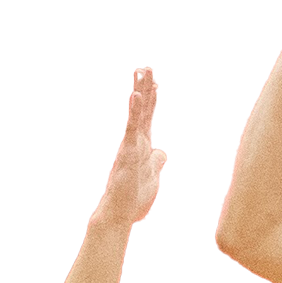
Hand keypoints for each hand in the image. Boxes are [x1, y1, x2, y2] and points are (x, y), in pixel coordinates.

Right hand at [90, 65, 167, 231]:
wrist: (120, 213)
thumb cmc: (133, 199)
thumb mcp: (152, 177)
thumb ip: (156, 163)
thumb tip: (161, 154)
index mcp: (141, 148)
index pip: (147, 120)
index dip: (151, 103)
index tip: (155, 85)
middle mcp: (135, 143)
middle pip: (142, 111)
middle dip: (144, 89)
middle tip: (145, 69)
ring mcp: (131, 146)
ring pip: (136, 113)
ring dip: (139, 91)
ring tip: (140, 71)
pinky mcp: (127, 151)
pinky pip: (131, 127)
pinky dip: (133, 110)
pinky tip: (135, 95)